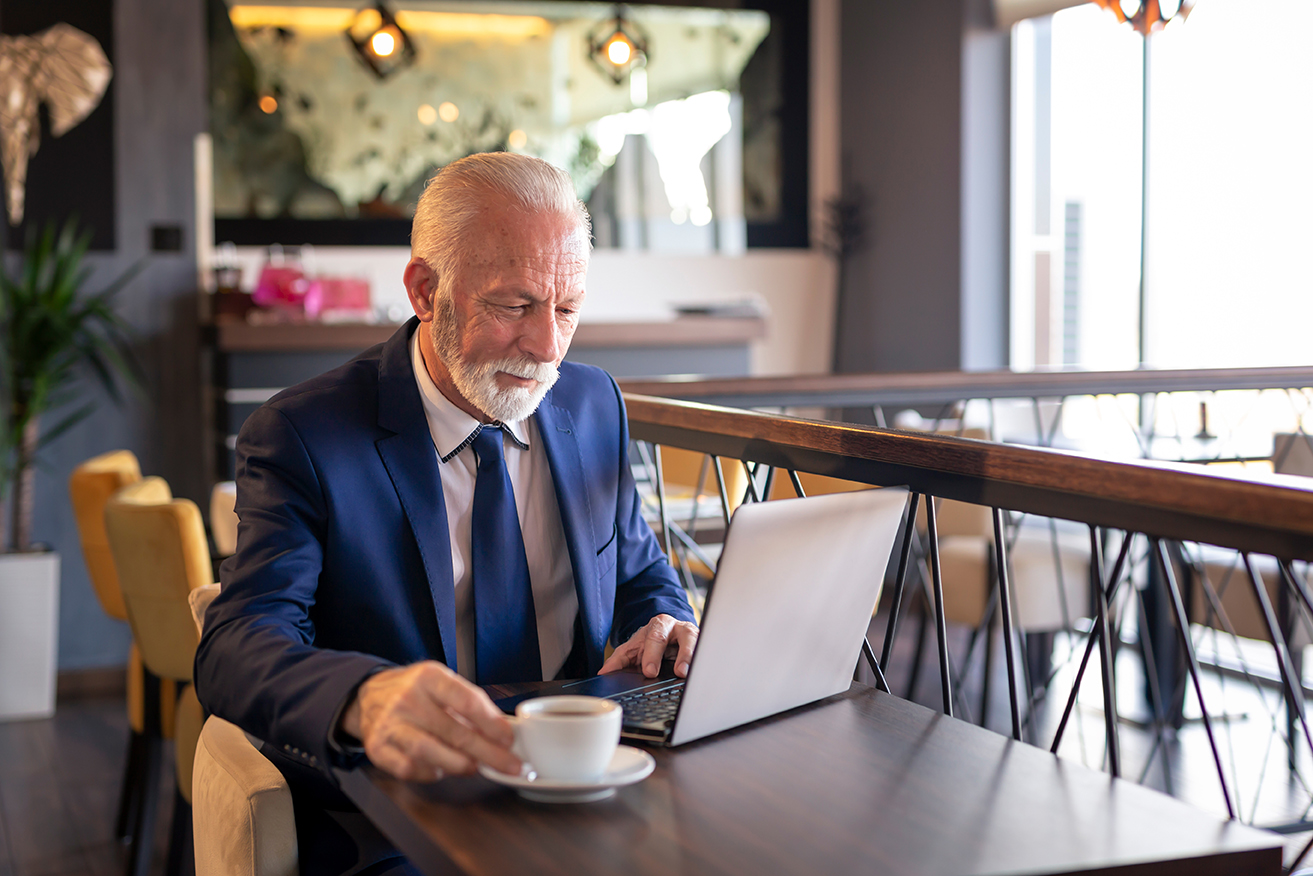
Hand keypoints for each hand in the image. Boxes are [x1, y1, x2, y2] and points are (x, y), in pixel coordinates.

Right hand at [339, 661, 519, 781]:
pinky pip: (410, 768)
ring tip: (475, 766)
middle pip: (454, 731)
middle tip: (507, 764)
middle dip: (487, 752)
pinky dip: (431, 772)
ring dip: (459, 764)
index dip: (491, 723)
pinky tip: (442, 767)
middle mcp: (408, 698)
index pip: (467, 701)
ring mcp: (391, 724)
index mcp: (429, 677)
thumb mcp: (442, 683)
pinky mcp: (378, 748)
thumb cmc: (415, 690)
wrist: (370, 695)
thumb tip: (500, 733)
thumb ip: (470, 704)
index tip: (508, 738)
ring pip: (430, 752)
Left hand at [598, 614, 698, 677]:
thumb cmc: (650, 643)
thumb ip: (618, 660)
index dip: (652, 654)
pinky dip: (704, 662)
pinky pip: (705, 652)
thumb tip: (603, 673)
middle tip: (677, 672)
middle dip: (681, 654)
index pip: (655, 637)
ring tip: (690, 672)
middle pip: (682, 636)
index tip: (649, 671)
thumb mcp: (633, 649)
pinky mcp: (702, 645)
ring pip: (698, 641)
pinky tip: (703, 672)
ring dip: (694, 656)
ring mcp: (693, 636)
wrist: (667, 635)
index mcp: (658, 626)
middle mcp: (677, 627)